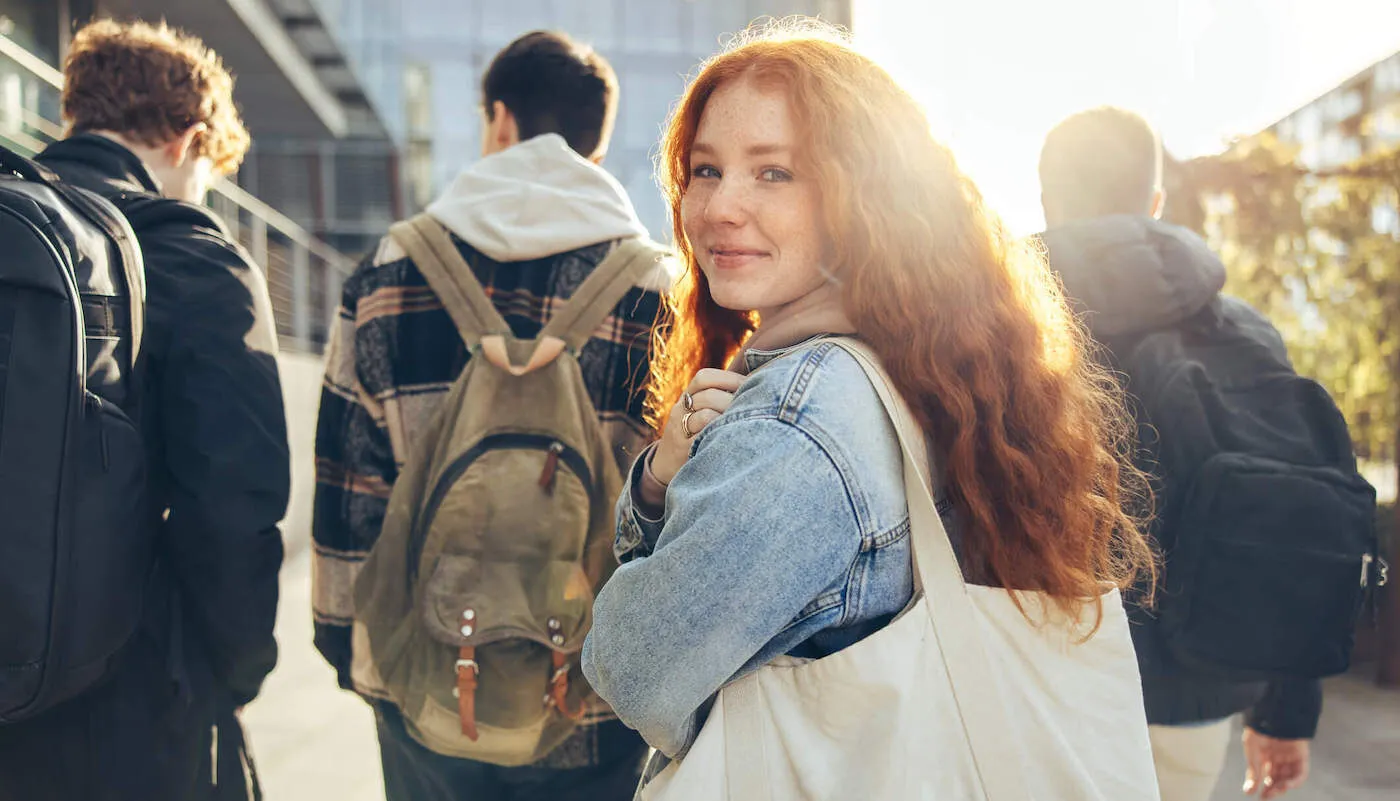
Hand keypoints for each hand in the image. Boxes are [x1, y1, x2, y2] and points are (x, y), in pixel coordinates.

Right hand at [650, 369, 744, 484]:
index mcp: (687, 397)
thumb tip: (753, 385)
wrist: (665, 464)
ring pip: (706, 416)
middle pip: (708, 395)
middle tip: (753, 407)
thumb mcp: (697, 412)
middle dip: (734, 400)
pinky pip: (703, 438)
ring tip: (744, 423)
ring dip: (729, 418)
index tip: (750, 384)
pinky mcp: (683, 449)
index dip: (729, 378)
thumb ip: (718, 398)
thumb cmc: (693, 434)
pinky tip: (732, 436)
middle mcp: (680, 410)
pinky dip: (720, 434)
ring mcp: (680, 430)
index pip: (704, 378)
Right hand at [1242, 727, 1309, 798]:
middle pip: (1277, 778)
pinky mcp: (1301, 754)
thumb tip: (1248, 792)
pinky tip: (1286, 785)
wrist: (1273, 712)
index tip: (1259, 796)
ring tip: (1276, 790)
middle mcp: (1278, 756)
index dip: (1263, 786)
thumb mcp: (1251, 751)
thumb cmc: (1258, 728)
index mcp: (1264, 754)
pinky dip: (1295, 781)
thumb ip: (1253, 771)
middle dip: (1273, 789)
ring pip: (1289, 777)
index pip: (1265, 774)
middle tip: (1266, 796)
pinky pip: (1301, 772)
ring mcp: (1290, 755)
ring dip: (1283, 786)